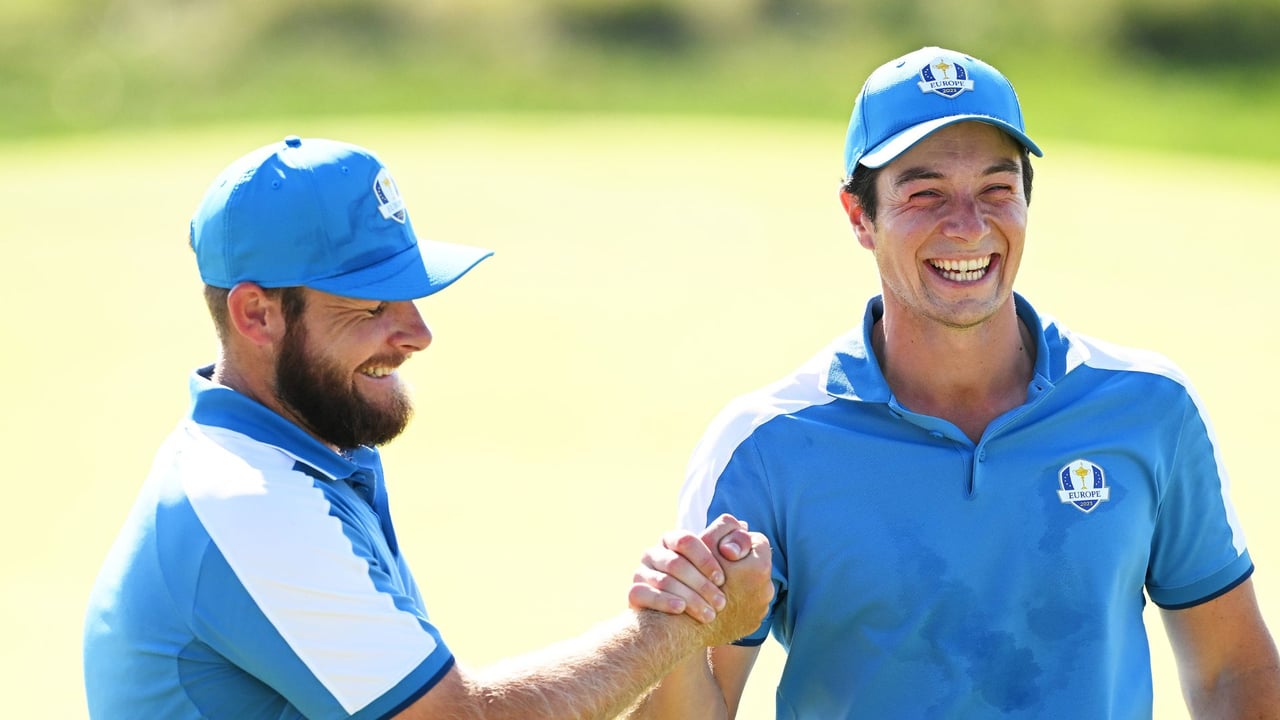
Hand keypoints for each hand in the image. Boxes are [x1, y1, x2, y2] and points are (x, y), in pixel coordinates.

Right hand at [628, 514, 757, 624]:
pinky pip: (643, 594)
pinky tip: (681, 611)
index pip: (686, 540)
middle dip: (701, 585)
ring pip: (663, 581)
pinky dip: (665, 602)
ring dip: (689, 598)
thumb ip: (732, 542)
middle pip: (675, 563)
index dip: (705, 559)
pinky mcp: (634, 592)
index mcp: (672, 540)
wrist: (676, 623)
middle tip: (721, 603)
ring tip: (709, 615)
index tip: (722, 579)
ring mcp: (641, 572)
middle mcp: (654, 553)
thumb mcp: (720, 563)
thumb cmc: (702, 587)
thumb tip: (745, 526)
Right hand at [700, 527, 771, 646]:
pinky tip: (718, 603)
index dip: (739, 542)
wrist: (686, 626)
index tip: (724, 550)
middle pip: (757, 565)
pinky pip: (748, 606)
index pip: (758, 542)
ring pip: (753, 587)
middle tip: (720, 569)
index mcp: (759, 566)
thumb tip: (744, 525)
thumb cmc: (692, 580)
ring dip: (740, 585)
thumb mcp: (706, 545)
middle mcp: (767, 589)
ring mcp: (761, 609)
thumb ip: (724, 528)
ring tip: (718, 588)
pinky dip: (737, 603)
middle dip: (741, 565)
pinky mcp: (752, 624)